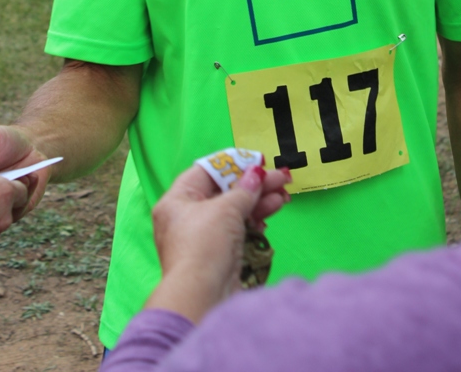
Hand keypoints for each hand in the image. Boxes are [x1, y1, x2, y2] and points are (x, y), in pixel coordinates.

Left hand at [146, 163, 290, 321]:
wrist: (202, 298)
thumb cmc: (204, 246)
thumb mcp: (225, 210)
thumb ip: (244, 189)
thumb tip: (256, 173)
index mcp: (177, 200)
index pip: (207, 172)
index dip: (234, 164)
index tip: (258, 161)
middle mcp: (186, 217)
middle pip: (224, 191)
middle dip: (254, 185)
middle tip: (280, 179)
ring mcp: (203, 237)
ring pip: (234, 210)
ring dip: (259, 201)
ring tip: (283, 197)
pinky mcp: (218, 254)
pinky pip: (237, 228)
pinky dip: (254, 220)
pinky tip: (271, 213)